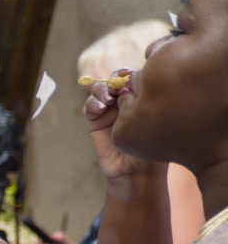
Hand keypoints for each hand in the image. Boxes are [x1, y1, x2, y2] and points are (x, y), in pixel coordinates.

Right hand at [83, 72, 160, 186]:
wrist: (137, 171)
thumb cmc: (152, 146)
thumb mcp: (153, 120)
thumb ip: (142, 100)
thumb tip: (131, 81)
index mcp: (140, 97)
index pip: (131, 77)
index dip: (128, 73)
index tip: (130, 74)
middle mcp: (124, 101)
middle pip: (113, 79)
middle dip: (113, 79)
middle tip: (116, 86)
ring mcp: (108, 111)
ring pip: (99, 91)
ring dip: (101, 90)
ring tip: (108, 99)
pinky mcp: (95, 122)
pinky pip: (90, 106)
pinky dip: (93, 103)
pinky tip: (101, 108)